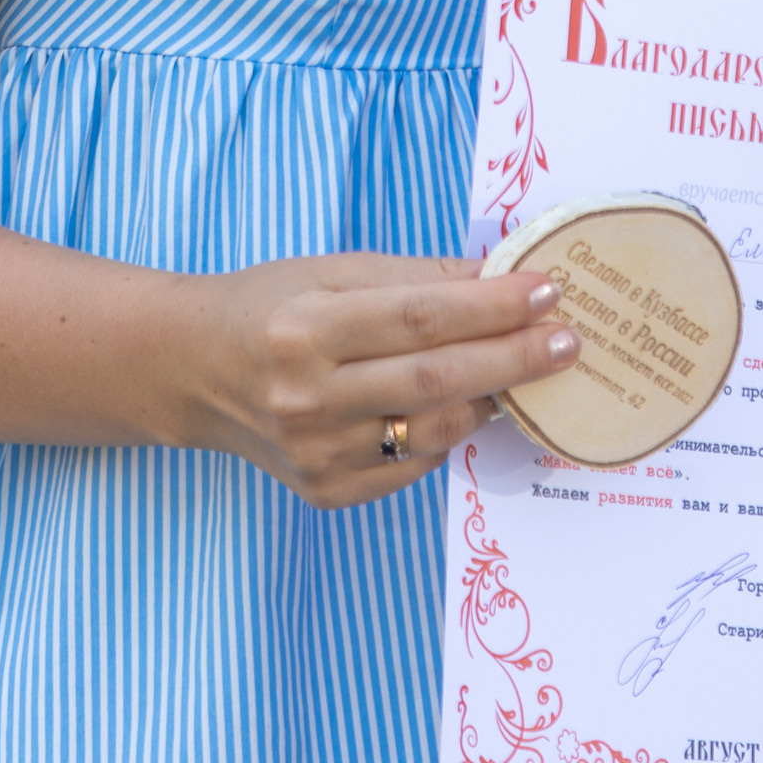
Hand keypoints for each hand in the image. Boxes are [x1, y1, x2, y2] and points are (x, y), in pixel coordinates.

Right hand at [183, 252, 577, 508]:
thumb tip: (499, 276)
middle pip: (436, 379)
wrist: (194, 369)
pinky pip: (410, 465)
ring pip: (432, 432)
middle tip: (569, 340)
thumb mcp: (332, 270)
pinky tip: (467, 404)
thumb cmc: (270, 303)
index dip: (491, 307)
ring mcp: (315, 454)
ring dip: (491, 400)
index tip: (546, 291)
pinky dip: (448, 434)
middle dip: (514, 358)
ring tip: (530, 372)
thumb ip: (415, 277)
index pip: (420, 318)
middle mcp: (306, 397)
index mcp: (304, 328)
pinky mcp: (325, 492)